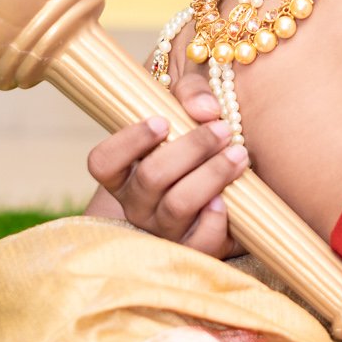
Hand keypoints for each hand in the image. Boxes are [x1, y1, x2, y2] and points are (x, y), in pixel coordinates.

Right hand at [86, 71, 247, 254]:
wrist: (230, 186)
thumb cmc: (197, 139)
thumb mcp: (187, 105)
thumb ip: (192, 92)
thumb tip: (206, 110)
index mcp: (125, 173)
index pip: (103, 162)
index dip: (127, 141)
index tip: (161, 120)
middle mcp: (137, 204)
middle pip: (151, 178)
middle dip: (192, 148)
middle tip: (222, 130)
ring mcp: (163, 230)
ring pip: (177, 205)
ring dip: (213, 175)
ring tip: (239, 154)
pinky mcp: (193, 248)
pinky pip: (200, 242)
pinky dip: (216, 219)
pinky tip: (229, 197)